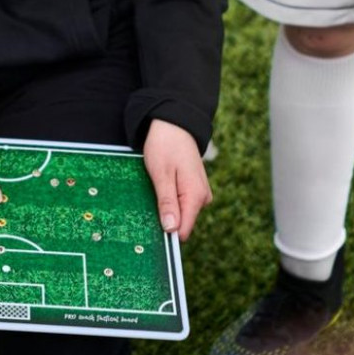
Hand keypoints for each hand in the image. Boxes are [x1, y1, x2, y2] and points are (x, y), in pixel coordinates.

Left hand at [142, 119, 211, 239]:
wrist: (173, 124)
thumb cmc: (165, 146)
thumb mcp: (161, 174)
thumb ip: (167, 202)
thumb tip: (171, 229)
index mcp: (196, 196)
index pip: (184, 230)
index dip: (167, 230)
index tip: (151, 223)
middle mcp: (203, 198)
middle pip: (182, 222)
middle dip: (165, 215)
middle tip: (151, 196)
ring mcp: (200, 193)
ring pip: (181, 212)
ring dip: (167, 205)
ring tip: (156, 185)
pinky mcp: (195, 188)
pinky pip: (182, 202)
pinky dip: (170, 198)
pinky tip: (162, 184)